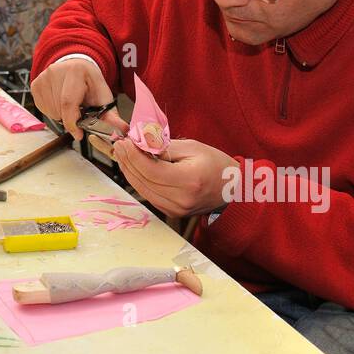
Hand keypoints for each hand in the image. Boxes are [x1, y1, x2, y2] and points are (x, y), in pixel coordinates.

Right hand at [31, 58, 126, 141]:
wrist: (76, 67)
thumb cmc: (90, 84)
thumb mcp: (103, 96)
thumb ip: (110, 115)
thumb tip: (122, 131)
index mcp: (76, 71)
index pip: (68, 103)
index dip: (72, 122)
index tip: (79, 134)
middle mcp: (56, 71)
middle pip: (59, 110)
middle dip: (70, 119)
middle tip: (78, 113)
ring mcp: (43, 77)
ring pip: (50, 111)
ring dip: (61, 115)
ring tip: (70, 104)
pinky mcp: (35, 84)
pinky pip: (42, 108)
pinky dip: (52, 110)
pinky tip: (59, 101)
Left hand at [112, 136, 237, 217]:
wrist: (233, 189)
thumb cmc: (217, 165)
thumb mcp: (193, 148)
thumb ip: (165, 146)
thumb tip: (141, 142)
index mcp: (188, 181)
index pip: (151, 170)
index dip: (134, 155)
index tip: (125, 141)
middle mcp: (180, 199)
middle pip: (143, 180)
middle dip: (128, 161)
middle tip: (119, 144)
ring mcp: (175, 209)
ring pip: (142, 189)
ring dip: (129, 171)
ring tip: (122, 154)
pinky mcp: (172, 212)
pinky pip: (149, 195)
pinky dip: (139, 180)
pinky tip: (133, 167)